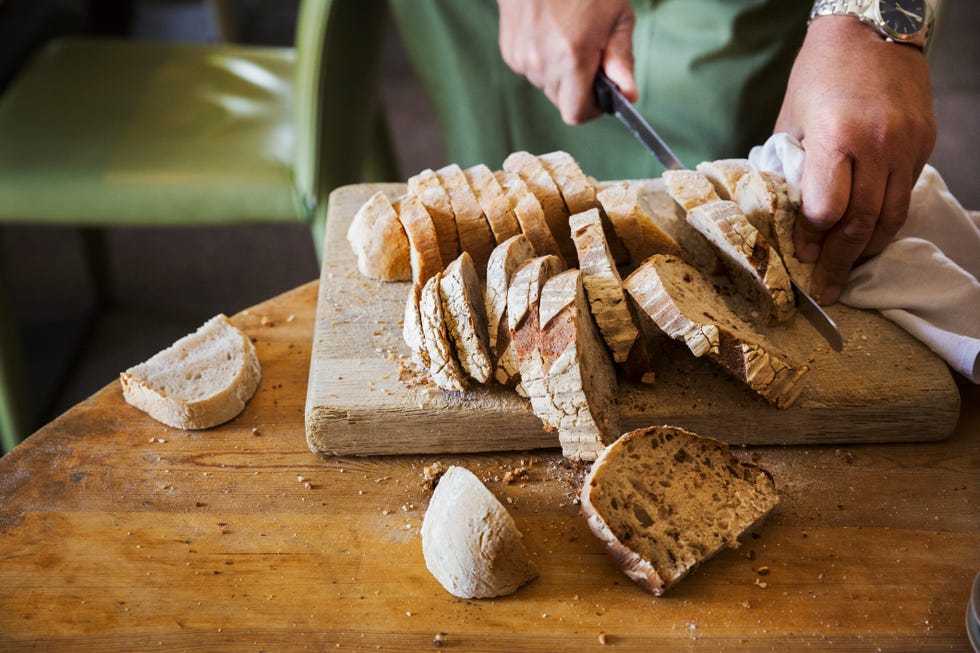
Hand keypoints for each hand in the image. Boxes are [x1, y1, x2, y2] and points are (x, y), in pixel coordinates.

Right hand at [497, 0, 636, 123]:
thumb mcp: (617, 17)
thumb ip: (622, 60)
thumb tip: (629, 95)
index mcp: (571, 57)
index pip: (576, 113)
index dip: (592, 109)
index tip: (601, 96)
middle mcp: (542, 63)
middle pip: (562, 101)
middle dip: (578, 88)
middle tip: (590, 56)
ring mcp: (522, 58)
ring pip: (547, 86)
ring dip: (560, 74)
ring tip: (569, 38)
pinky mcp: (510, 51)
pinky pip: (532, 70)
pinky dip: (544, 61)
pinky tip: (550, 34)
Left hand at [775, 16, 935, 304]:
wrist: (874, 29)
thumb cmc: (821, 72)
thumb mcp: (792, 118)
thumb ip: (789, 167)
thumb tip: (779, 213)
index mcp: (837, 137)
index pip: (826, 209)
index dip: (811, 239)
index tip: (800, 256)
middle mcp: (878, 144)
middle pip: (860, 223)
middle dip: (839, 263)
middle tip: (826, 292)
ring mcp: (907, 146)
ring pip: (890, 217)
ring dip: (866, 251)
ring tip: (847, 273)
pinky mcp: (924, 146)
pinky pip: (903, 196)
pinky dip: (884, 222)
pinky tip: (866, 236)